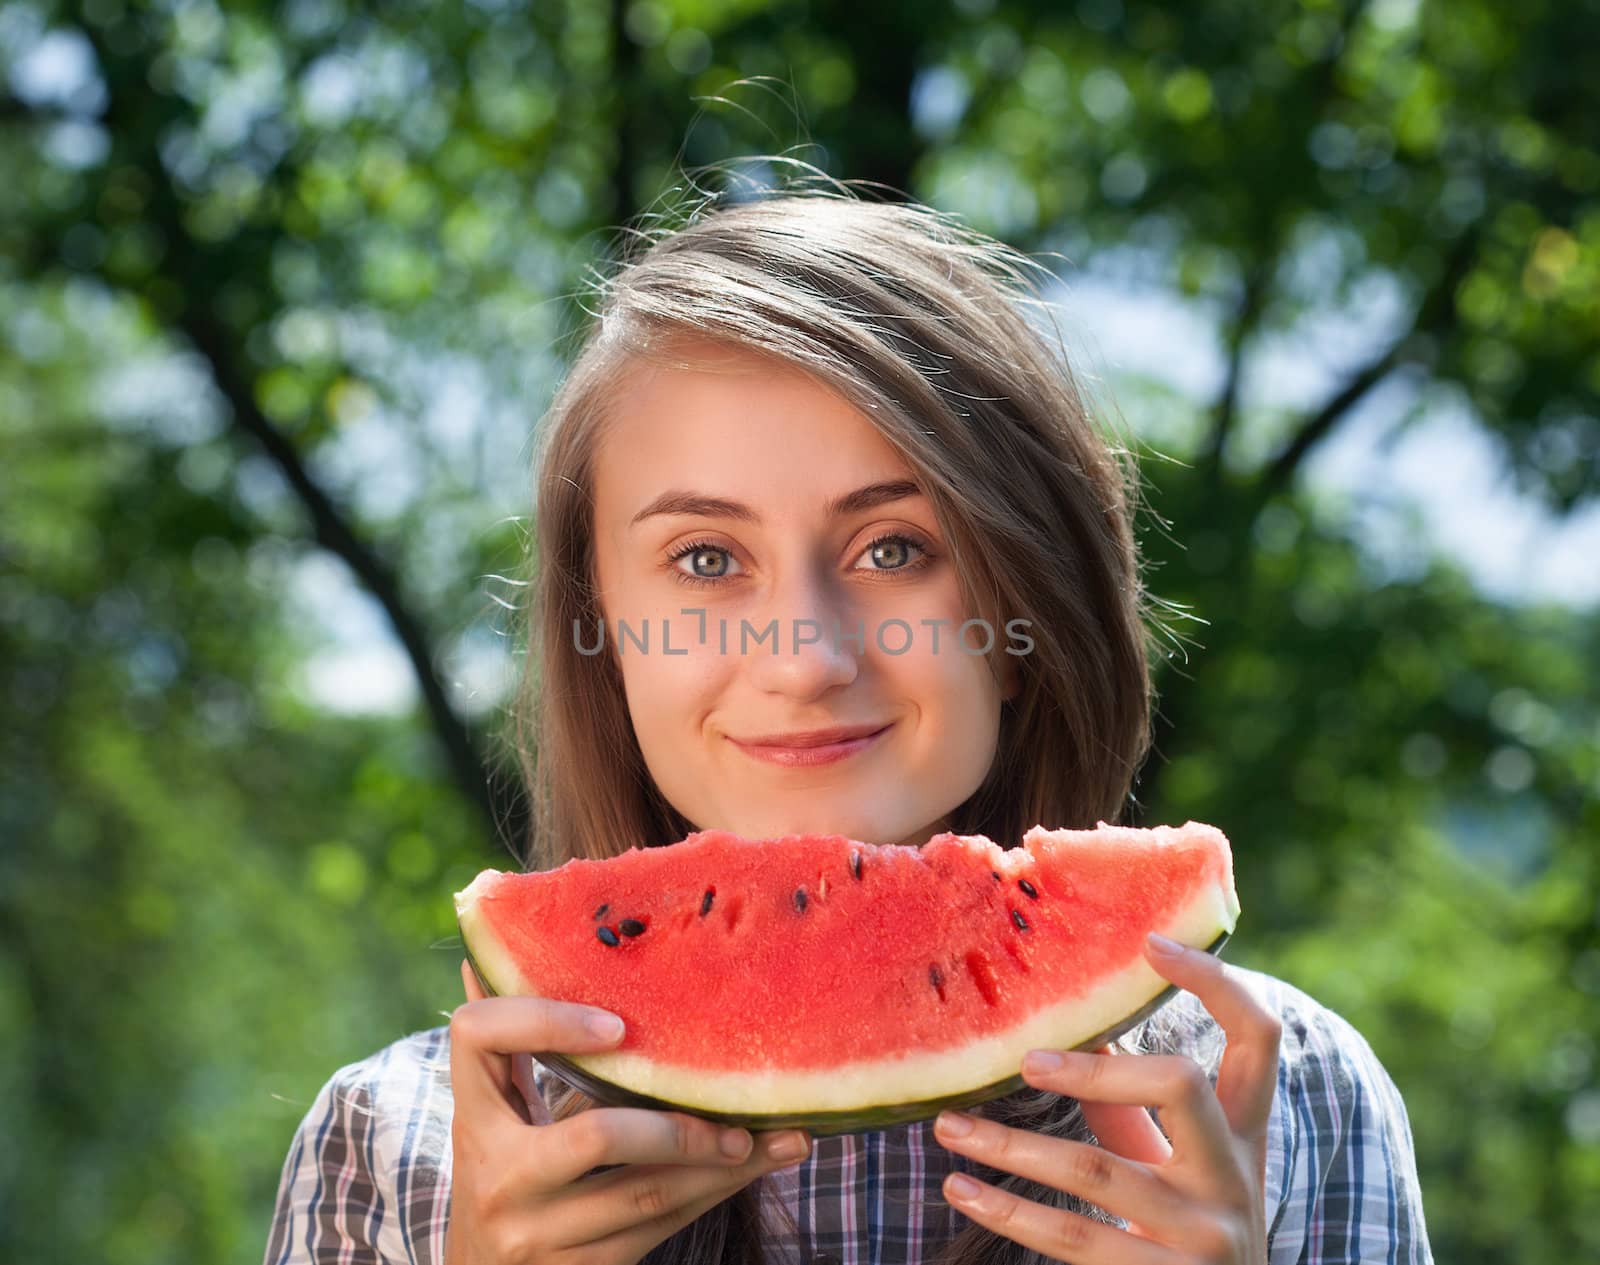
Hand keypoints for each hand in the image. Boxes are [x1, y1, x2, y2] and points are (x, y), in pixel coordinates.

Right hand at [445, 960, 811, 1264]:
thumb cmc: (503, 1167)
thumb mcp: (496, 1110)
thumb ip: (508, 1043)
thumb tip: (488, 946)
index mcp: (474, 1116)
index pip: (480, 1037)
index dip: (546, 1020)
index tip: (618, 1025)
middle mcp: (497, 1176)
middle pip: (597, 1136)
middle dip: (680, 1122)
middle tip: (740, 1107)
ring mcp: (536, 1233)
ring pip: (646, 1196)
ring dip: (724, 1165)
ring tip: (783, 1137)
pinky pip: (657, 1231)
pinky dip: (711, 1196)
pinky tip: (752, 1170)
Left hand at [932, 932, 1281, 1262]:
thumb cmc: (1189, 1235)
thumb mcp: (1179, 1169)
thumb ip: (1135, 1107)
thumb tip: (1079, 1032)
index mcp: (1244, 1136)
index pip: (1257, 1038)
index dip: (1215, 981)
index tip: (1150, 940)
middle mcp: (1234, 1178)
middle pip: (1180, 1085)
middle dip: (1095, 1068)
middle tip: (1024, 1060)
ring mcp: (1206, 1234)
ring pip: (1095, 1168)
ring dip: (1008, 1147)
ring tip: (948, 1129)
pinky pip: (1073, 1237)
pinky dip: (1009, 1211)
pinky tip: (963, 1190)